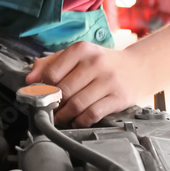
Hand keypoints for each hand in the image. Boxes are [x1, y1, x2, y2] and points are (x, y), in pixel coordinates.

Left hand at [24, 41, 152, 126]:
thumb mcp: (78, 55)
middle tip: (50, 109)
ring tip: (61, 117)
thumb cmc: (103, 62)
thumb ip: (51, 63)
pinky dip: (80, 120)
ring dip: (65, 115)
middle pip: (63, 90)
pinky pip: (93, 113)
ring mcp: (108, 80)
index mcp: (81, 49)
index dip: (43, 88)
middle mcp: (95, 62)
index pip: (52, 72)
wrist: (139, 68)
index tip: (41, 95)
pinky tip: (77, 120)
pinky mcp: (118, 97)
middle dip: (53, 104)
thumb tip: (30, 79)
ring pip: (77, 104)